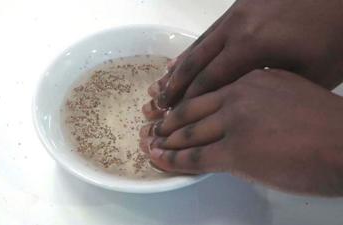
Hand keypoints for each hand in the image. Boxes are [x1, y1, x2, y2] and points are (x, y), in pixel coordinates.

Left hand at [140, 69, 342, 195]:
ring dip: (164, 141)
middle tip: (149, 128)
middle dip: (166, 122)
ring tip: (149, 145)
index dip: (182, 104)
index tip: (167, 111)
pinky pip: (196, 156)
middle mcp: (239, 95)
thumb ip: (257, 103)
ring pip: (189, 133)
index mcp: (251, 80)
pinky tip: (161, 159)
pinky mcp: (236, 151)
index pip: (206, 92)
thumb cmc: (324, 126)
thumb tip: (234, 118)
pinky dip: (174, 160)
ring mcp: (235, 121)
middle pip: (191, 110)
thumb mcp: (287, 98)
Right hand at [146, 0, 342, 114]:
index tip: (174, 120)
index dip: (189, 103)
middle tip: (157, 106)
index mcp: (252, 46)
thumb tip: (238, 100)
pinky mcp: (242, 5)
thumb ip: (266, 88)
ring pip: (198, 46)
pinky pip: (209, 33)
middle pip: (196, 63)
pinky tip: (181, 61)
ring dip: (178, 69)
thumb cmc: (334, 38)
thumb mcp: (306, 75)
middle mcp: (238, 26)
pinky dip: (193, 50)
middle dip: (175, 88)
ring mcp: (238, 12)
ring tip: (161, 87)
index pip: (209, 81)